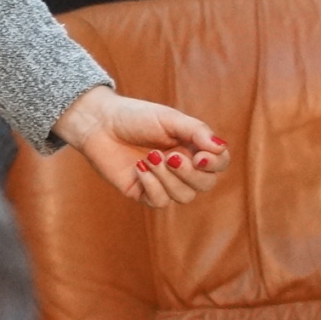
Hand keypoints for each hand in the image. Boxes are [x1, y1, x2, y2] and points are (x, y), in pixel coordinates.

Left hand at [53, 88, 230, 207]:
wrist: (100, 123)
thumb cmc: (135, 117)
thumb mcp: (169, 118)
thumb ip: (196, 131)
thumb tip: (220, 147)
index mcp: (192, 147)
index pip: (219, 164)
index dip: (215, 164)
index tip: (200, 156)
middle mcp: (182, 168)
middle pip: (205, 184)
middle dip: (189, 173)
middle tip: (169, 155)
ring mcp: (164, 182)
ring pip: (184, 196)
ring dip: (168, 177)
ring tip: (150, 157)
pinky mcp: (144, 193)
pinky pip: (160, 202)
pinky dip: (152, 185)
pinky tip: (139, 168)